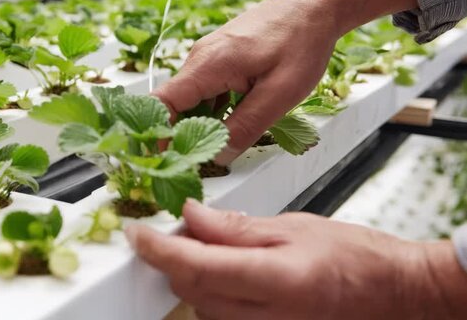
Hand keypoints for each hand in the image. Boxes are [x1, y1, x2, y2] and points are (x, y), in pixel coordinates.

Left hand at [125, 201, 466, 319]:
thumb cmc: (353, 257)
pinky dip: (209, 291)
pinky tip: (224, 270)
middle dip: (174, 257)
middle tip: (183, 226)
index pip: (195, 266)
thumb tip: (192, 215)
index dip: (157, 249)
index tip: (137, 233)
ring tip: (212, 245)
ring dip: (191, 274)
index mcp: (275, 281)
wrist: (388, 293)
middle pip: (190, 289)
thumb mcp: (293, 227)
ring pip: (200, 306)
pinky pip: (219, 318)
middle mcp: (265, 317)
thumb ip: (235, 227)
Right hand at [154, 0, 416, 164]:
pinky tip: (230, 122)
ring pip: (191, 99)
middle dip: (181, 134)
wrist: (313, 7)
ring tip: (218, 146)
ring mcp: (208, 57)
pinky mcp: (219, 59)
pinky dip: (211, 110)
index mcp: (208, 65)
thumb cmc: (301, 42)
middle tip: (199, 161)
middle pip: (174, 104)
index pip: (162, 102)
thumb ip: (247, 127)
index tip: (165, 158)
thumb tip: (221, 156)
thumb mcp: (280, 94)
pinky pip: (204, 90)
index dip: (158, 133)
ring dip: (200, 123)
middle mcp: (200, 59)